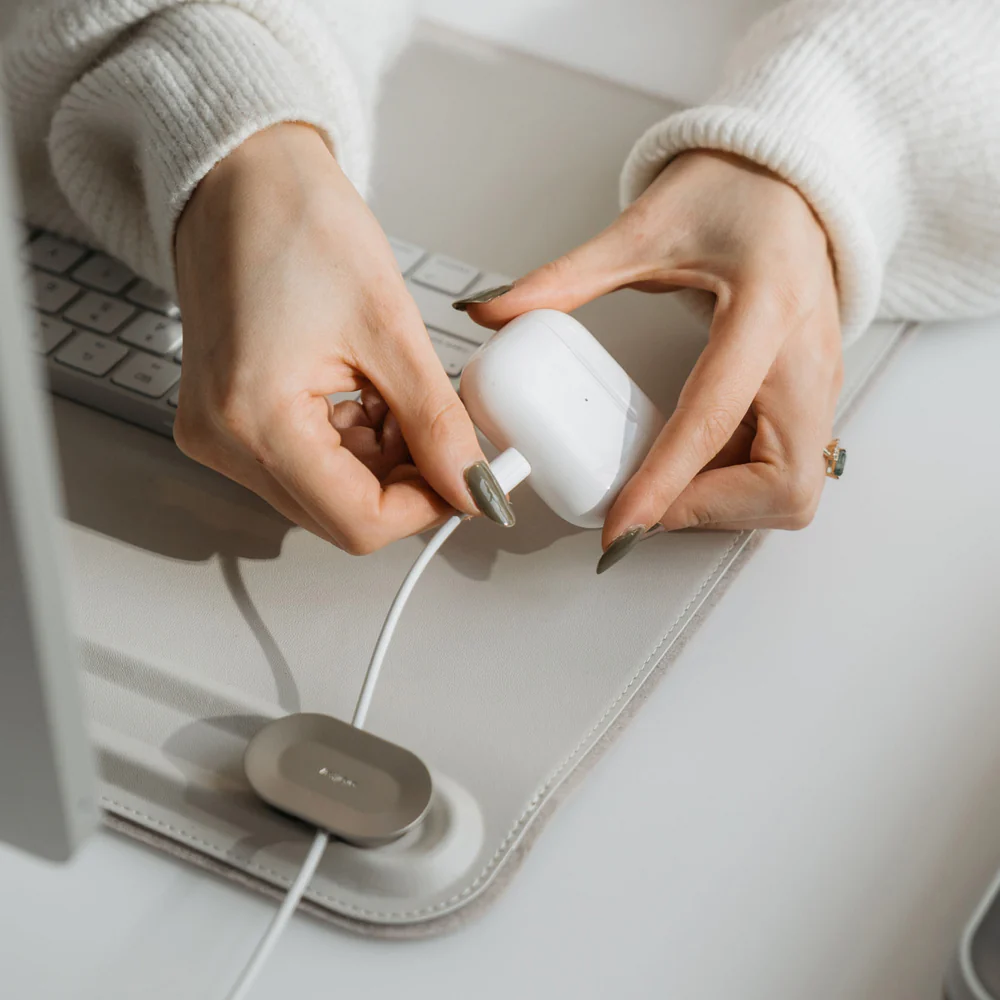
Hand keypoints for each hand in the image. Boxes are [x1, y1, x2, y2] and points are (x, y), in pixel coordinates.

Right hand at [173, 124, 507, 553]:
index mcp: (256, 420)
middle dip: (405, 484)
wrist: (240, 177)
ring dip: (381, 463)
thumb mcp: (391, 329)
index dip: (427, 508)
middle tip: (443, 433)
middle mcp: (223, 441)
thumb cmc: (298, 223)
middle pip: (340, 515)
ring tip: (397, 395)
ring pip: (326, 494)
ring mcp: (218, 435)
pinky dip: (352, 446)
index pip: (357, 522)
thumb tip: (474, 488)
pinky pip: (303, 465)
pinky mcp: (225, 421)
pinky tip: (367, 396)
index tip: (470, 479)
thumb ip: (438, 424)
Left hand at [465, 150, 842, 568]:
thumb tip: (493, 311)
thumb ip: (565, 277)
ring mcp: (817, 382)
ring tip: (665, 482)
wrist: (789, 183)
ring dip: (726, 505)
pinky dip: (738, 486)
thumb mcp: (644, 228)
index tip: (620, 527)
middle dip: (711, 511)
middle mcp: (804, 358)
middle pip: (784, 484)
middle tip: (646, 504)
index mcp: (764, 310)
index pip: (713, 418)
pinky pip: (787, 469)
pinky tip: (694, 464)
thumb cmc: (733, 195)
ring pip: (793, 490)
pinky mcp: (812, 397)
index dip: (664, 486)